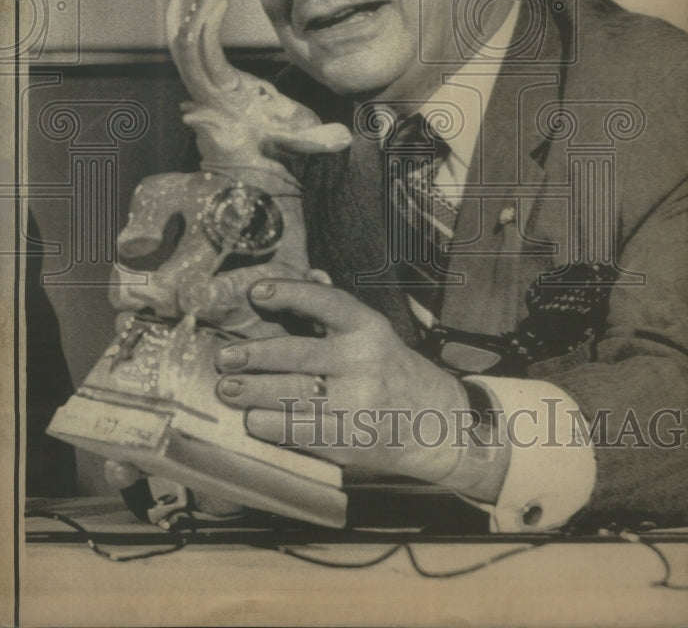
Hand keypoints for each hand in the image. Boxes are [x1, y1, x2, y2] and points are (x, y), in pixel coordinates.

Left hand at [214, 279, 469, 482]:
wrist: (435, 423)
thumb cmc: (389, 368)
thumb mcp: (373, 333)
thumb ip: (336, 311)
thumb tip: (306, 275)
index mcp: (369, 328)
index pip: (325, 302)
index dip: (288, 293)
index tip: (255, 293)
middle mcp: (363, 362)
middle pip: (296, 355)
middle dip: (253, 356)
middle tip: (223, 358)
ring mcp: (356, 404)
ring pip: (290, 396)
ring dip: (252, 393)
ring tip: (227, 388)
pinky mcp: (349, 441)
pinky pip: (299, 432)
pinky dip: (270, 426)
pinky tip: (253, 420)